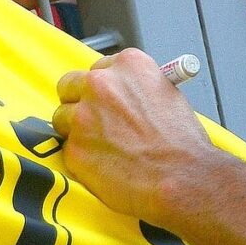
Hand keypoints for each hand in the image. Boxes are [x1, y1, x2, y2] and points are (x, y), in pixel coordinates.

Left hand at [50, 50, 216, 229]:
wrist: (182, 178)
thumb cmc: (182, 144)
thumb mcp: (168, 96)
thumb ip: (137, 89)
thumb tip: (123, 95)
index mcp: (127, 66)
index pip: (98, 69)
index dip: (102, 88)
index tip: (106, 100)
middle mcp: (100, 85)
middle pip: (69, 85)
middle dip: (78, 102)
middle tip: (95, 122)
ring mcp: (83, 117)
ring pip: (62, 118)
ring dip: (77, 132)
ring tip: (106, 149)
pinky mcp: (74, 149)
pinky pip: (68, 150)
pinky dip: (82, 160)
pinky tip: (107, 167)